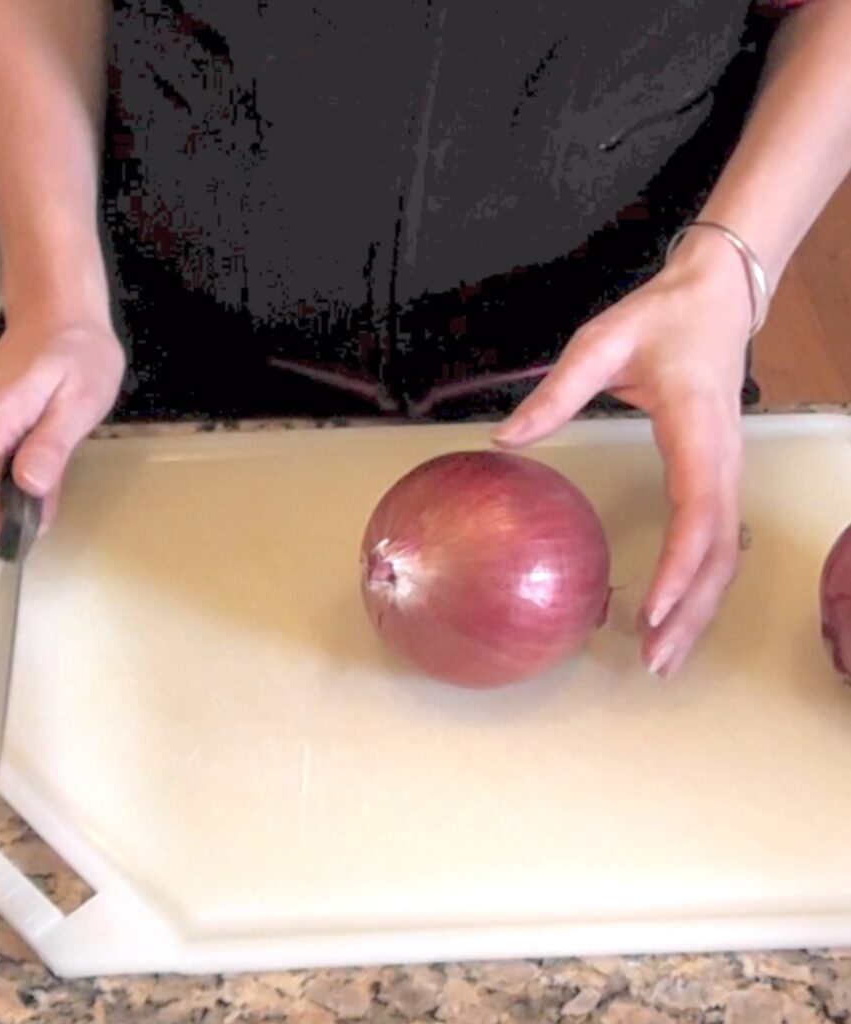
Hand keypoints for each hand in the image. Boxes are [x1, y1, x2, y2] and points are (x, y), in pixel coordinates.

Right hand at [0, 315, 125, 539]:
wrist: (57, 315)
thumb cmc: (77, 356)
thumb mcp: (80, 402)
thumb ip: (52, 446)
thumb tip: (27, 487)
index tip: (34, 525)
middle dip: (6, 508)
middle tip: (53, 494)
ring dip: (5, 492)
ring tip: (48, 468)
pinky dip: (2, 473)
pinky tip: (34, 455)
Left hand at [492, 232, 752, 676]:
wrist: (715, 299)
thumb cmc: (660, 319)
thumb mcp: (600, 343)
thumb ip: (555, 391)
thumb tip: (503, 438)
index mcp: (696, 430)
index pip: (698, 511)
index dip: (680, 566)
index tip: (653, 609)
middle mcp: (723, 461)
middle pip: (719, 552)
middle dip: (691, 611)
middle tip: (653, 661)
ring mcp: (728, 471)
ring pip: (726, 555)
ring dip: (700, 609)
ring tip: (664, 655)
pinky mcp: (719, 476)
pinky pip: (718, 541)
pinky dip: (700, 584)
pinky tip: (676, 613)